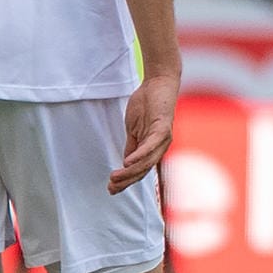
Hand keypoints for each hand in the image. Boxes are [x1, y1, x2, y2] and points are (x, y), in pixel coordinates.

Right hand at [110, 71, 177, 194]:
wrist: (158, 84)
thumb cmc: (147, 105)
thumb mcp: (134, 128)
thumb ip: (132, 145)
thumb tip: (126, 162)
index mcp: (153, 148)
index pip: (139, 170)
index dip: (126, 181)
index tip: (110, 188)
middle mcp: (161, 147)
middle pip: (143, 170)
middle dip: (126, 181)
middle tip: (110, 188)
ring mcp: (163, 139)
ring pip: (146, 162)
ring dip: (129, 171)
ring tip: (114, 177)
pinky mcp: (162, 128)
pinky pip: (150, 146)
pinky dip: (139, 155)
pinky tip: (126, 162)